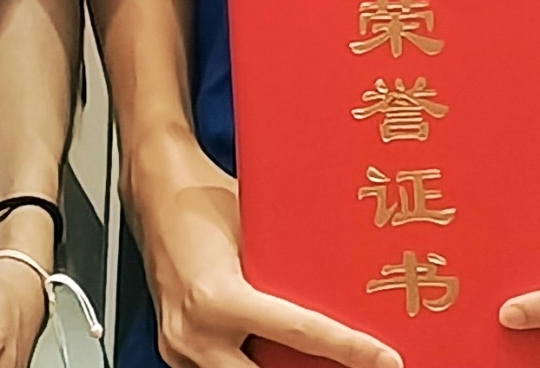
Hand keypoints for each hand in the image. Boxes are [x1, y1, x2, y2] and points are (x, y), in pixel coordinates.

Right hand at [130, 149, 397, 367]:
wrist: (153, 188)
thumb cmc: (201, 198)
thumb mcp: (255, 225)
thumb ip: (288, 264)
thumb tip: (342, 281)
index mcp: (217, 297)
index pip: (300, 333)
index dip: (351, 349)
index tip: (386, 360)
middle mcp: (195, 332)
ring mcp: (179, 347)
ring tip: (319, 360)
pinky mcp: (174, 349)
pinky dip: (250, 365)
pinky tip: (278, 357)